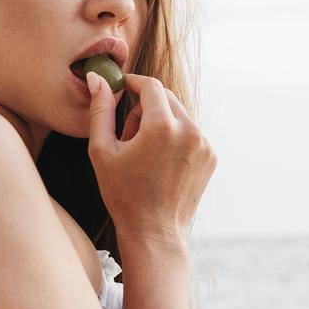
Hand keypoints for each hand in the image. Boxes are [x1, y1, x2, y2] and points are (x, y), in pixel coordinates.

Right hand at [86, 71, 215, 246]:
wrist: (155, 231)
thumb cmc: (123, 194)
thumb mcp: (102, 150)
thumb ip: (100, 109)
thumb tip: (97, 77)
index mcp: (163, 126)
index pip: (150, 86)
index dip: (133, 82)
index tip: (121, 87)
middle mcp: (190, 130)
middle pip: (165, 98)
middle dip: (144, 105)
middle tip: (127, 132)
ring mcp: (204, 144)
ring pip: (178, 115)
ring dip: (159, 122)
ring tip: (142, 152)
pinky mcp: (211, 156)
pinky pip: (190, 133)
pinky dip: (174, 137)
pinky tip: (159, 163)